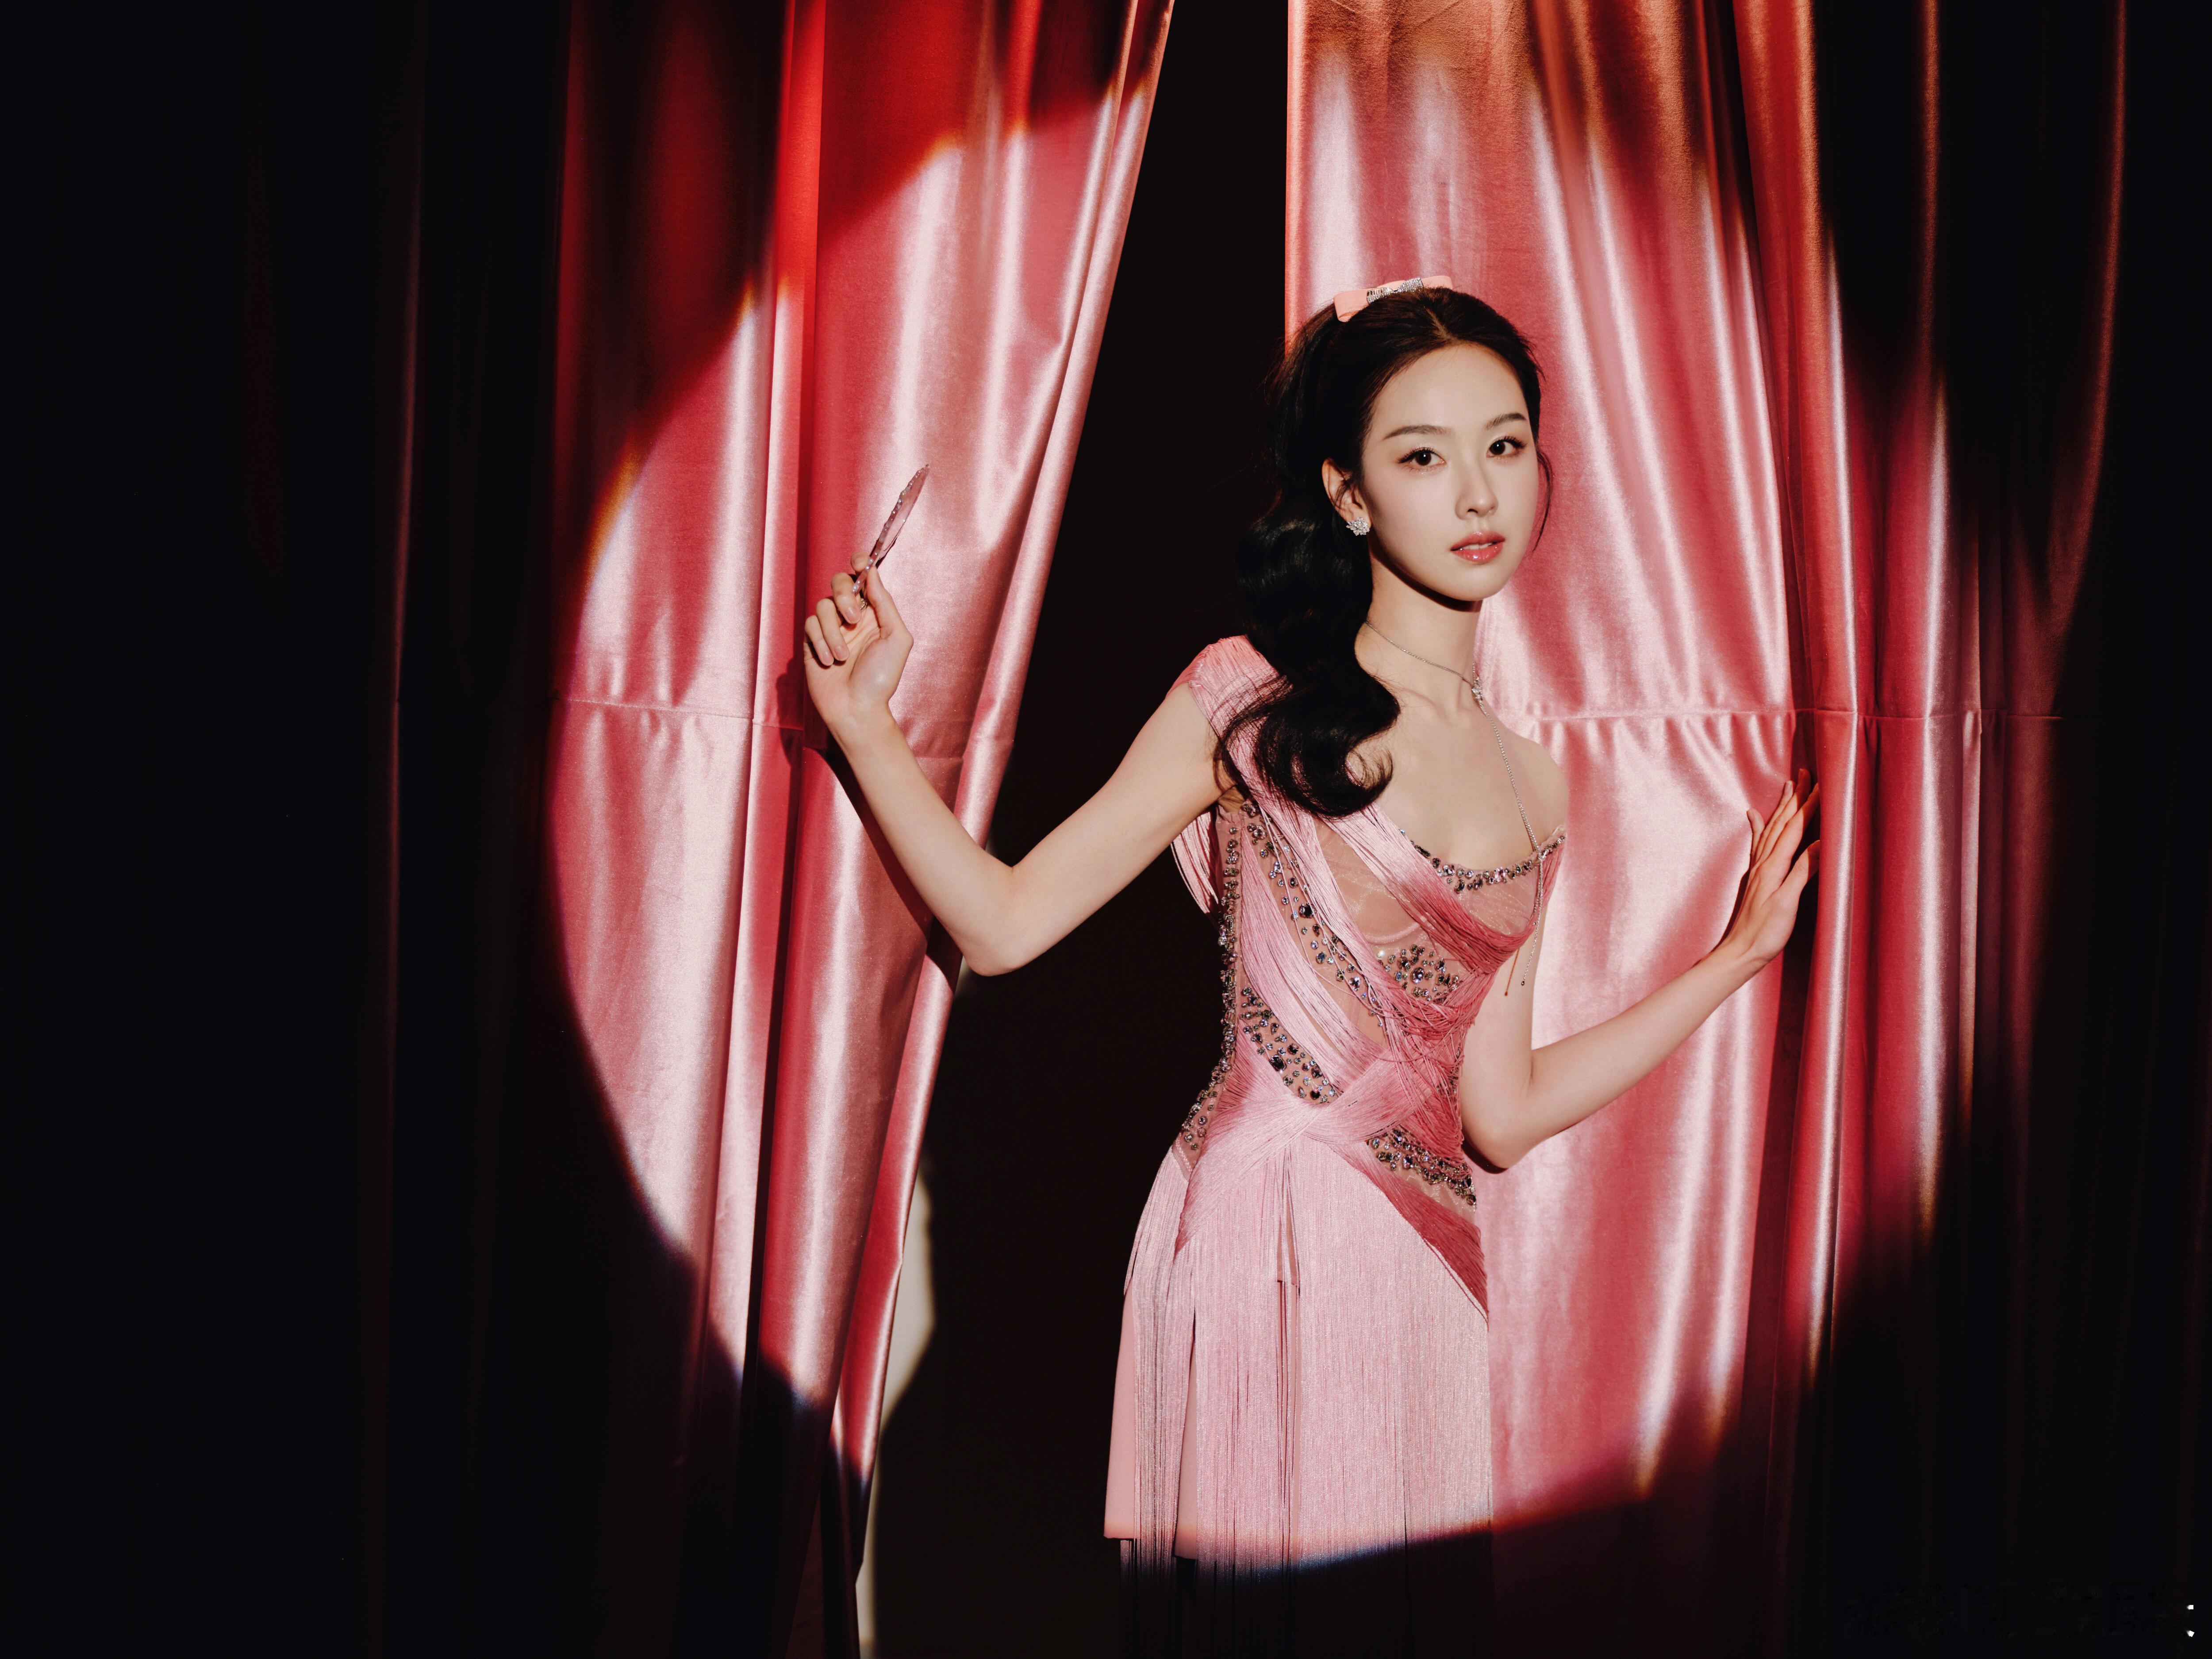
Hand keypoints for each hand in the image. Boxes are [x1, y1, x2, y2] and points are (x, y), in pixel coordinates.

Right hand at [801, 556, 911, 741]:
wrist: (857, 709)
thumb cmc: (881, 678)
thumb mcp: (896, 638)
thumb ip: (885, 603)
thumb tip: (872, 572)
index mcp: (874, 613)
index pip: (865, 578)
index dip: (860, 564)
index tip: (859, 562)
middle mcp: (852, 617)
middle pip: (838, 583)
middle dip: (843, 596)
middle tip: (852, 620)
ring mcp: (831, 629)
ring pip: (822, 606)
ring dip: (832, 632)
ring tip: (842, 657)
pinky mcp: (812, 642)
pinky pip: (809, 625)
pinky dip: (820, 642)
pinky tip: (829, 661)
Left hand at [1717, 769, 1819, 972]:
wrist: (1739, 951)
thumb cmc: (1765, 932)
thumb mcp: (1788, 903)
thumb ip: (1804, 871)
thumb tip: (1822, 843)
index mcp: (1774, 867)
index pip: (1794, 829)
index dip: (1809, 806)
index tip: (1822, 785)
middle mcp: (1763, 863)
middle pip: (1782, 823)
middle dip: (1796, 797)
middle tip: (1805, 773)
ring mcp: (1757, 869)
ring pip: (1771, 829)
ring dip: (1781, 807)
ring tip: (1787, 786)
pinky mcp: (1755, 877)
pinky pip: (1757, 844)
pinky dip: (1758, 826)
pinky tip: (1752, 815)